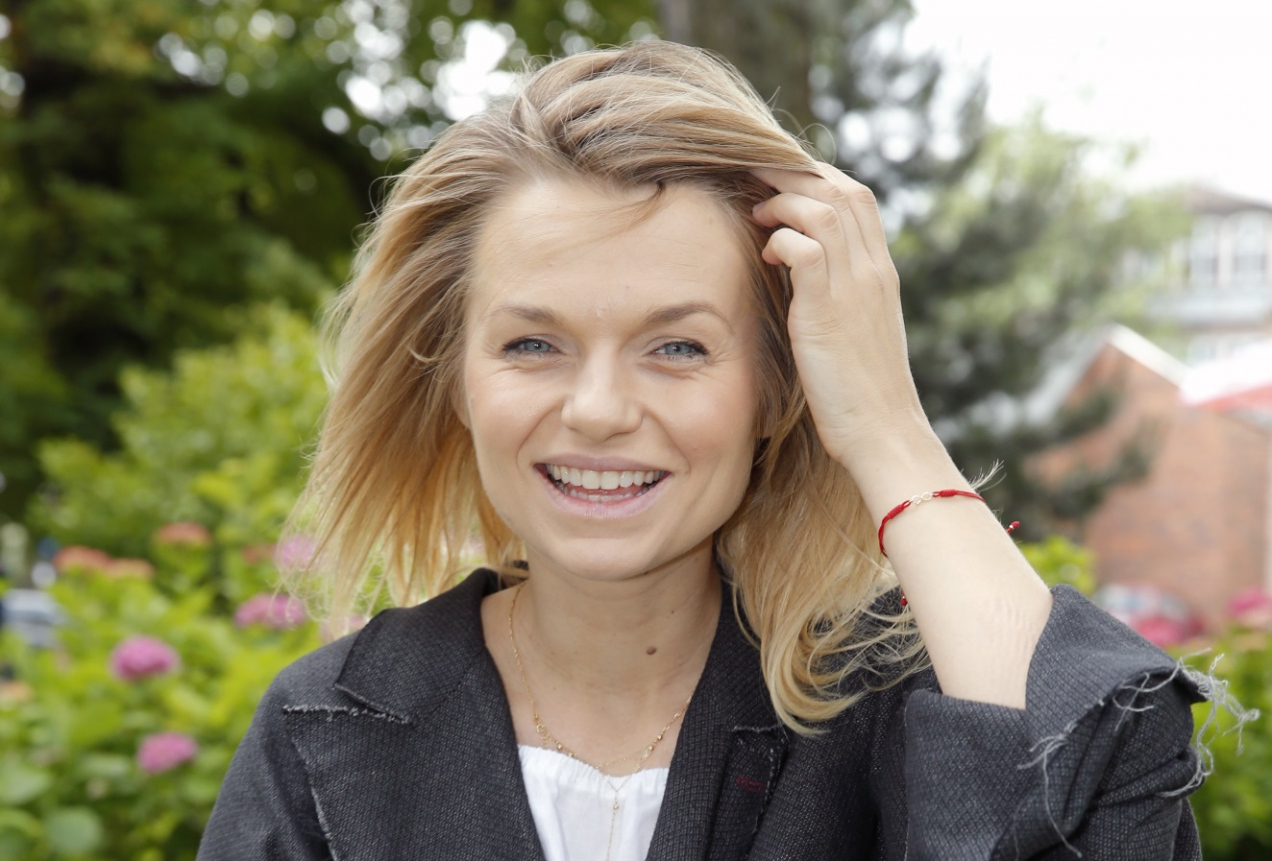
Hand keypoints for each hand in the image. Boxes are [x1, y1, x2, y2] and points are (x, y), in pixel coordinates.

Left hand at [750, 165, 930, 469]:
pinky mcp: (829, 311)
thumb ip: (836, 295)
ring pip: (823, 209)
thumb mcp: (855, 331)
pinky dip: (781, 240)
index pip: (857, 197)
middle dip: (793, 173)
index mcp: (880, 272)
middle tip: (754, 174)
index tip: (782, 179)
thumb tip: (800, 272)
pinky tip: (767, 255)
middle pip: (840, 189)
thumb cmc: (861, 390)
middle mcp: (872, 270)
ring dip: (783, 201)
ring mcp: (854, 287)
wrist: (883, 431)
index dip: (817, 176)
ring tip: (756, 212)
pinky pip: (805, 248)